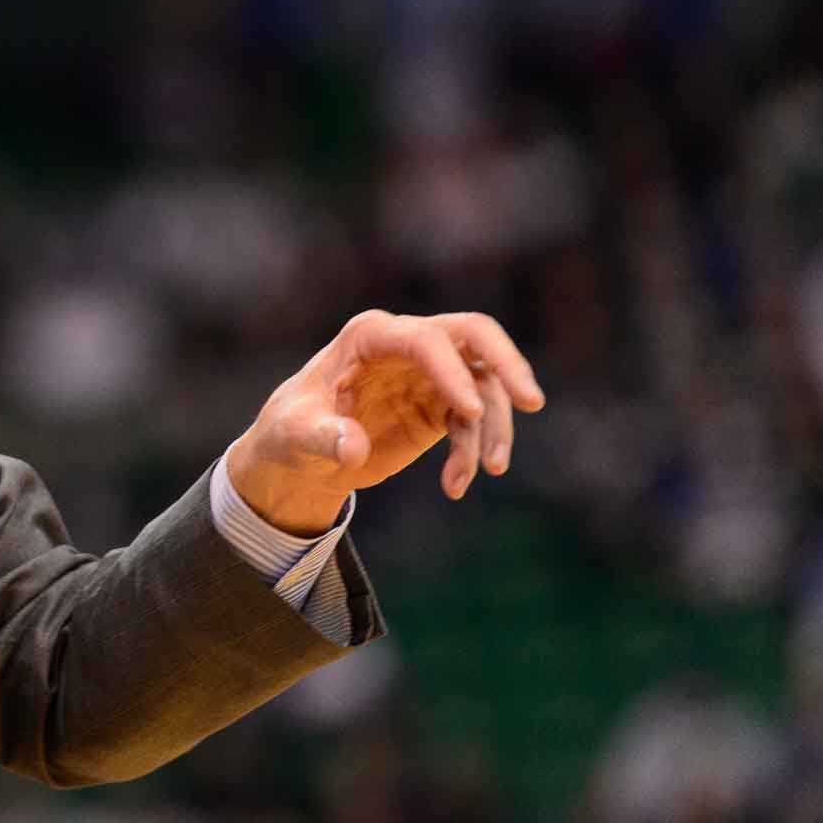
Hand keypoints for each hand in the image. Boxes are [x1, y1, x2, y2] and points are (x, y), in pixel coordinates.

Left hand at [225, 310, 546, 535]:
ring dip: (494, 428)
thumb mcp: (294, 436)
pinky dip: (472, 454)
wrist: (300, 456)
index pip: (424, 339)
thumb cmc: (291, 432)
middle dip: (507, 363)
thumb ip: (321, 437)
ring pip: (484, 385)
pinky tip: (455, 486)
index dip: (449, 370)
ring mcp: (430, 374)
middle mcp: (406, 345)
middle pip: (474, 335)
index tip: (467, 411)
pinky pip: (474, 423)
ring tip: (489, 470)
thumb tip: (351, 446)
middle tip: (531, 402)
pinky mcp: (441, 406)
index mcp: (369, 337)